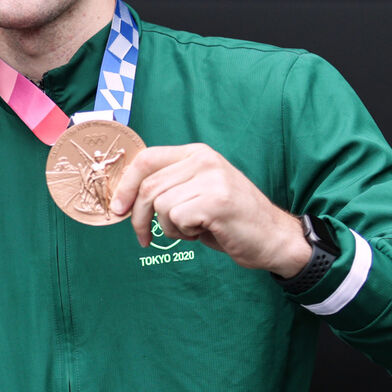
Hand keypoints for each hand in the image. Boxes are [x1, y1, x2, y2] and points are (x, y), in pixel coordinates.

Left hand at [108, 144, 309, 277]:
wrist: (273, 238)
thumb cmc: (230, 221)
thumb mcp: (197, 193)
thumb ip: (168, 186)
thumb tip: (123, 197)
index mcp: (196, 153)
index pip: (146, 159)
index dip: (125, 185)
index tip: (118, 209)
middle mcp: (204, 159)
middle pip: (148, 186)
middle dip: (139, 217)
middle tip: (144, 237)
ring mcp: (212, 178)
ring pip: (160, 205)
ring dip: (169, 227)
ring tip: (192, 229)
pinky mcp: (216, 201)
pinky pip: (176, 219)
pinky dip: (184, 233)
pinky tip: (204, 232)